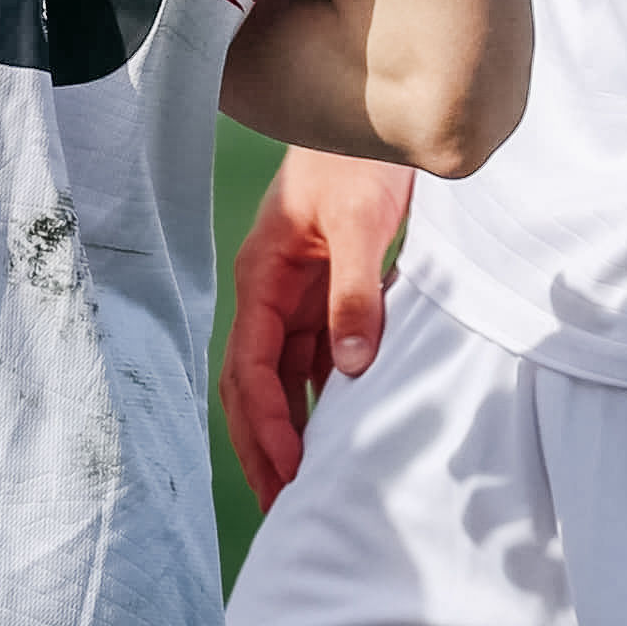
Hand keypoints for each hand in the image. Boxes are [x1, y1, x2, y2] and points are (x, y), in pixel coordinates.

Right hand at [219, 148, 417, 509]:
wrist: (377, 118)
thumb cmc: (359, 158)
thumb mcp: (362, 220)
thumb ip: (355, 292)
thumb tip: (350, 368)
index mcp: (263, 275)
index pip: (249, 366)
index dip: (265, 421)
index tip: (291, 469)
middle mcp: (271, 293)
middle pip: (252, 385)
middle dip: (261, 446)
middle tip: (280, 508)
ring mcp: (296, 296)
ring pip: (280, 380)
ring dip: (287, 432)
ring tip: (301, 489)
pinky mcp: (325, 295)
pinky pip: (313, 362)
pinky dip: (318, 403)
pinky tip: (336, 438)